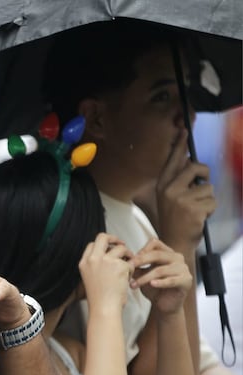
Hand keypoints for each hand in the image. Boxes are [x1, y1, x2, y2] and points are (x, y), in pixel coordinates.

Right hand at [79, 233, 133, 312]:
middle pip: (103, 237)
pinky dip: (132, 269)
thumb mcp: (90, 278)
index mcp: (84, 262)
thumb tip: (107, 256)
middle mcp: (93, 259)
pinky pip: (130, 262)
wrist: (104, 308)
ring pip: (121, 248)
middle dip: (114, 239)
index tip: (110, 248)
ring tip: (129, 267)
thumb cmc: (99, 298)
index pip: (92, 244)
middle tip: (121, 244)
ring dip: (128, 255)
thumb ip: (95, 265)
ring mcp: (106, 261)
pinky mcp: (119, 265)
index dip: (103, 244)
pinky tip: (128, 279)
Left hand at [130, 238, 191, 314]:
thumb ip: (136, 266)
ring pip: (160, 269)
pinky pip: (172, 280)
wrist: (163, 304)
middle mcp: (177, 258)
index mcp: (167, 253)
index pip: (155, 243)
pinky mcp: (186, 281)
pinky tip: (152, 284)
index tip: (131, 260)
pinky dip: (160, 282)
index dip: (142, 250)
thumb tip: (125, 260)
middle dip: (140, 261)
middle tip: (129, 268)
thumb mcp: (142, 274)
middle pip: (157, 254)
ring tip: (133, 285)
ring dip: (145, 278)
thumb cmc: (153, 287)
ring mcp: (183, 269)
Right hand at [155, 129, 215, 249]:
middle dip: (204, 174)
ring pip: (208, 187)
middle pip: (195, 167)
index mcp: (163, 185)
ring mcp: (181, 200)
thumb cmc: (174, 219)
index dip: (179, 145)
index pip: (173, 160)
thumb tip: (188, 161)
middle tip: (200, 186)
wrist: (174, 242)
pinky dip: (210, 209)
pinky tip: (200, 217)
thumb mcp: (169, 198)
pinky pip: (213, 201)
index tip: (184, 130)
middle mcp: (169, 190)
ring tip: (196, 209)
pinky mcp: (194, 209)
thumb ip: (177, 180)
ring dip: (207, 198)